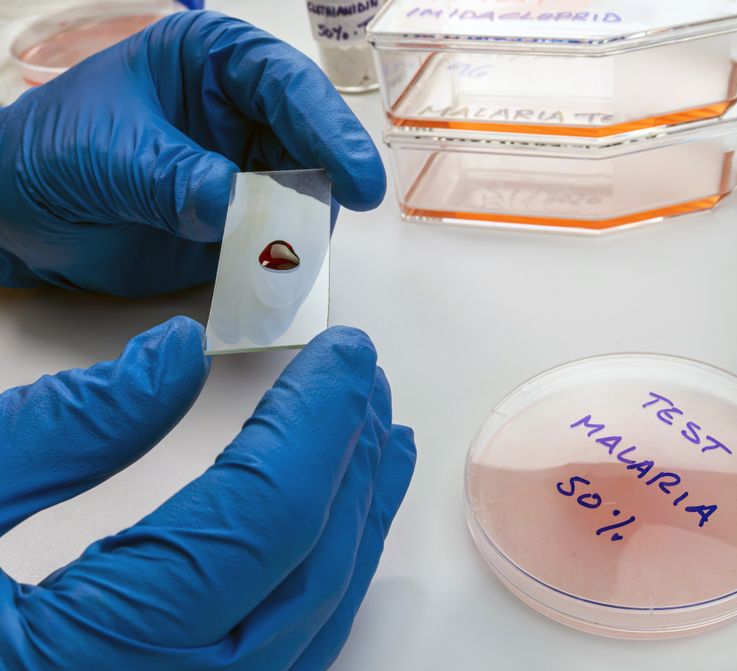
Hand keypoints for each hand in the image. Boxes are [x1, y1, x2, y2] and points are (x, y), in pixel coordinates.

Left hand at [0, 11, 384, 295]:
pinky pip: (280, 239)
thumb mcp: (105, 152)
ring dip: (303, 224)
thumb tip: (232, 205)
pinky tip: (270, 271)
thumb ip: (171, 176)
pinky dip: (281, 259)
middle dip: (327, 177)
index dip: (328, 127)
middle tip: (340, 213)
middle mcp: (239, 112)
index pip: (285, 83)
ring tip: (285, 249)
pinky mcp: (240, 221)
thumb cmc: (48, 152)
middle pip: (313, 140)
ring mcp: (244, 169)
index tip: (355, 177)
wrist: (20, 218)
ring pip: (306, 194)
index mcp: (210, 62)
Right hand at [0, 318, 415, 669]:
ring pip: (306, 629)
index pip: (264, 521)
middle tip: (369, 383)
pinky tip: (329, 526)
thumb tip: (177, 357)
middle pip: (307, 578)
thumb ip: (62, 430)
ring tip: (380, 443)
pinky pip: (271, 657)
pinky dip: (316, 580)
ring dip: (355, 524)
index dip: (320, 425)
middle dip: (354, 466)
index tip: (347, 355)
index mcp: (80, 662)